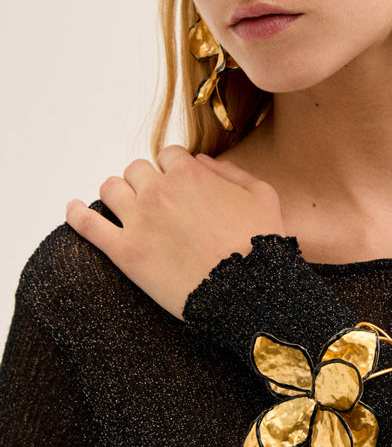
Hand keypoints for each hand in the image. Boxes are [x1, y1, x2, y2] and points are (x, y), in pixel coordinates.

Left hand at [66, 146, 283, 318]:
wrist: (248, 291)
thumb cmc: (260, 245)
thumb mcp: (263, 195)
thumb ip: (232, 172)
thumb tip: (203, 161)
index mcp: (191, 174)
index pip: (168, 155)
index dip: (173, 168)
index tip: (177, 183)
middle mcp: (159, 190)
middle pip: (136, 169)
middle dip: (145, 180)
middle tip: (155, 200)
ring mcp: (139, 220)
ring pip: (111, 188)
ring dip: (118, 192)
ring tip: (123, 205)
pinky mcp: (125, 252)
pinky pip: (88, 225)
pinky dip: (76, 214)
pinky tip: (73, 209)